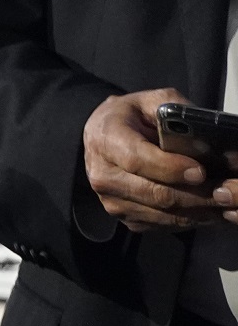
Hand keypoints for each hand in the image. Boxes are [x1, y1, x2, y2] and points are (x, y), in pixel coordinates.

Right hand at [83, 88, 231, 230]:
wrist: (100, 137)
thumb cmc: (130, 117)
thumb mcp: (152, 101)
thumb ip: (176, 113)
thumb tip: (205, 138)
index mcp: (107, 140)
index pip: (137, 160)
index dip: (170, 168)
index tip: (201, 171)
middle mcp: (103, 175)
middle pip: (153, 193)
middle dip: (195, 196)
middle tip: (226, 193)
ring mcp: (111, 201)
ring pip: (160, 214)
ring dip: (197, 212)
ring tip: (225, 204)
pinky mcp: (123, 217)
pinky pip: (160, 225)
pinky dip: (188, 220)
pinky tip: (210, 211)